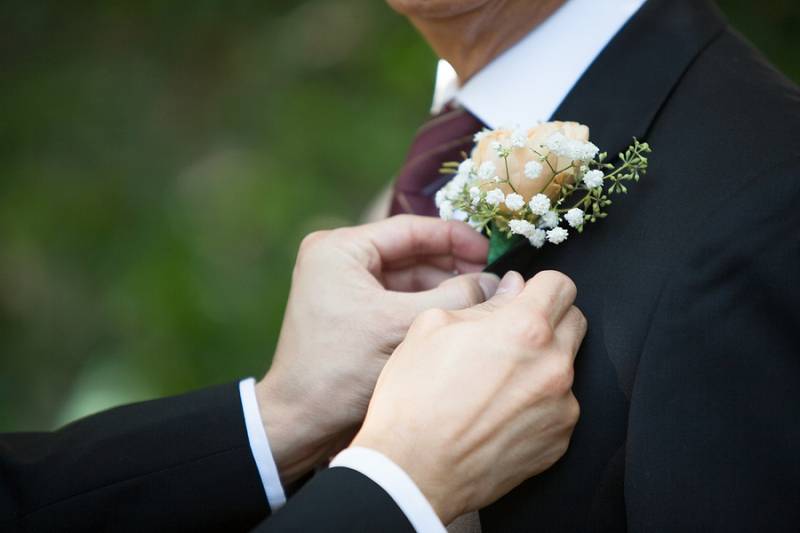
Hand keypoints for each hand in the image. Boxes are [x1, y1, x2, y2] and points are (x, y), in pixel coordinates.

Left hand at [257, 215, 499, 482]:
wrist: (300, 421)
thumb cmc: (340, 371)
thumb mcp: (400, 326)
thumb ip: (452, 297)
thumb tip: (495, 281)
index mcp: (339, 249)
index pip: (409, 229)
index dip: (455, 237)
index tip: (491, 248)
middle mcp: (338, 259)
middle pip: (410, 252)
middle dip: (452, 265)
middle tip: (493, 278)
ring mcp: (345, 285)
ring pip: (408, 277)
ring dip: (443, 286)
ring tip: (483, 298)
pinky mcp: (353, 311)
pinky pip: (398, 298)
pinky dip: (427, 305)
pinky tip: (457, 315)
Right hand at [351, 270, 585, 523]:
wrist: (413, 470)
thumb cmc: (414, 397)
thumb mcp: (432, 327)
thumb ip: (482, 302)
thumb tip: (512, 289)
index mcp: (525, 329)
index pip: (561, 285)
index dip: (538, 286)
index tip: (522, 296)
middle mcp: (554, 366)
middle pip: (574, 321)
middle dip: (547, 319)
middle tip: (509, 334)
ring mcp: (562, 407)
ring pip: (566, 365)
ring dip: (542, 362)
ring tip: (497, 380)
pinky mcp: (559, 442)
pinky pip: (559, 406)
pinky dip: (538, 402)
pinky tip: (500, 412)